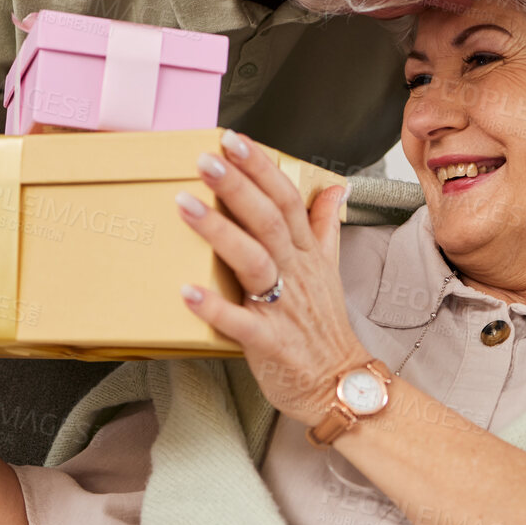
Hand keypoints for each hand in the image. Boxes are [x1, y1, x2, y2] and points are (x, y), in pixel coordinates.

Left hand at [175, 130, 366, 424]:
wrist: (339, 384)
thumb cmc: (324, 329)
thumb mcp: (329, 271)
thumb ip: (325, 227)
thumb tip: (335, 188)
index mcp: (307, 255)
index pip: (288, 200)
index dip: (261, 168)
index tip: (234, 140)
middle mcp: (296, 274)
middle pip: (269, 221)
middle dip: (237, 186)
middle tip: (206, 160)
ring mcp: (283, 307)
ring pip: (255, 261)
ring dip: (220, 232)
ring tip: (186, 206)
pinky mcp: (269, 342)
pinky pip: (240, 322)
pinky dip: (215, 307)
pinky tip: (187, 292)